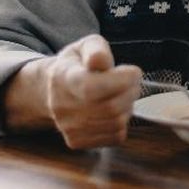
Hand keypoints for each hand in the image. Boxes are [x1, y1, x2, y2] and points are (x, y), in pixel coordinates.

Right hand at [45, 34, 142, 148]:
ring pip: (116, 123)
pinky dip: (122, 123)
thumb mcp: (86, 46)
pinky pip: (115, 137)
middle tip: (133, 82)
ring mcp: (68, 127)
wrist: (54, 90)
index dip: (121, 81)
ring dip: (128, 107)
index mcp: (63, 78)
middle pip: (110, 107)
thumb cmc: (78, 65)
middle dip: (131, 92)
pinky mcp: (77, 142)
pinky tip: (114, 111)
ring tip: (122, 94)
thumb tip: (101, 61)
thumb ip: (97, 50)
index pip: (92, 87)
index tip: (134, 71)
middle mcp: (62, 106)